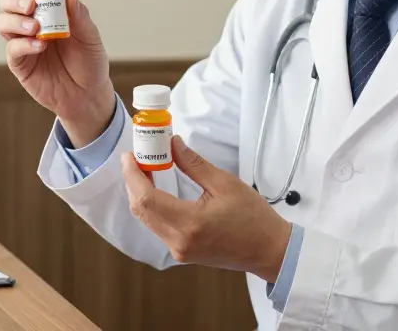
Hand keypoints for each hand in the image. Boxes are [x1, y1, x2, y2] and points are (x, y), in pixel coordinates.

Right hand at [0, 0, 112, 145]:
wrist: (88, 95)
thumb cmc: (89, 62)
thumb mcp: (90, 37)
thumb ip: (79, 16)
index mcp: (48, 11)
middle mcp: (31, 24)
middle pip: (8, 3)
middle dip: (15, 0)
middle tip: (30, 6)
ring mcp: (23, 43)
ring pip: (2, 23)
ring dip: (15, 21)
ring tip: (34, 27)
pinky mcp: (20, 64)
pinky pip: (12, 49)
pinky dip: (23, 44)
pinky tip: (39, 46)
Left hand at [121, 136, 291, 281]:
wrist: (269, 251)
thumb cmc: (253, 218)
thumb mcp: (225, 184)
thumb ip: (194, 164)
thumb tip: (173, 144)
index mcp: (190, 223)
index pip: (147, 199)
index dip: (133, 175)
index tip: (129, 156)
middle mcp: (178, 241)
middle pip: (141, 210)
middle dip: (133, 182)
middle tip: (136, 158)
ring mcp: (178, 250)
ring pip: (146, 219)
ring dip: (141, 194)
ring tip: (145, 169)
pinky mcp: (182, 252)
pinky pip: (157, 227)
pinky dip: (151, 206)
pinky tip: (155, 189)